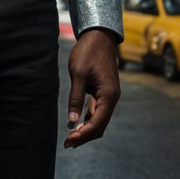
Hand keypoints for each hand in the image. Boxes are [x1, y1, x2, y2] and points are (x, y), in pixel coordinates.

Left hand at [64, 27, 120, 148]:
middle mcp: (112, 98)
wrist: (99, 35)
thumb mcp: (79, 73)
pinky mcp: (104, 91)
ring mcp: (109, 95)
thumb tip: (72, 120)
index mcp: (109, 95)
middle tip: (68, 143)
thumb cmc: (88, 52)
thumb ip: (76, 97)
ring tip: (70, 137)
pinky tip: (77, 122)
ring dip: (86, 129)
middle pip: (100, 125)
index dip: (83, 134)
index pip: (98, 123)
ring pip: (99, 119)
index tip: (69, 140)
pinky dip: (88, 118)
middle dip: (85, 135)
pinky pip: (97, 110)